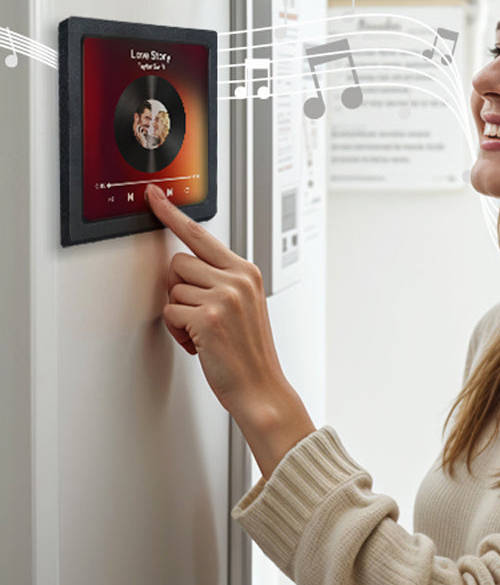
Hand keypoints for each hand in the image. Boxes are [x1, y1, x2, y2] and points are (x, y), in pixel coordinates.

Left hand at [146, 184, 314, 477]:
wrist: (261, 387)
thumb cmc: (249, 351)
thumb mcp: (245, 305)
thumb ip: (221, 280)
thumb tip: (184, 267)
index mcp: (246, 271)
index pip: (201, 234)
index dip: (173, 214)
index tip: (155, 196)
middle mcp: (238, 278)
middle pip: (178, 262)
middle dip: (179, 289)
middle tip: (198, 313)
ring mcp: (224, 296)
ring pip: (172, 289)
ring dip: (179, 313)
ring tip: (203, 332)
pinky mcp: (208, 317)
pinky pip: (170, 312)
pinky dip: (178, 331)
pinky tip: (200, 343)